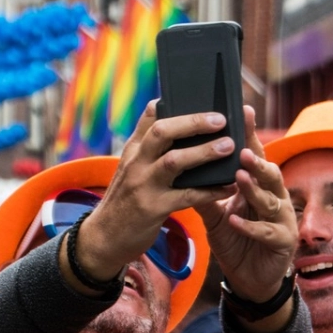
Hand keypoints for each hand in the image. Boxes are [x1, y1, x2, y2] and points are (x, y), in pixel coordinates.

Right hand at [68, 102, 236, 289]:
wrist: (103, 238)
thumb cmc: (124, 202)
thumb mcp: (129, 170)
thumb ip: (147, 150)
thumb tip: (171, 125)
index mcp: (133, 150)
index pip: (150, 117)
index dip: (172, 103)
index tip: (197, 94)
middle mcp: (136, 163)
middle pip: (163, 132)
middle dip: (194, 123)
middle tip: (221, 119)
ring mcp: (143, 185)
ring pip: (175, 161)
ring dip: (204, 152)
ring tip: (229, 147)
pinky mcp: (153, 208)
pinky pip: (187, 196)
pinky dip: (210, 190)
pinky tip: (228, 187)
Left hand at [196, 106, 295, 304]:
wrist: (248, 279)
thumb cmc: (234, 240)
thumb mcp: (214, 215)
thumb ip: (203, 192)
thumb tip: (180, 165)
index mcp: (258, 186)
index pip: (254, 155)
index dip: (250, 135)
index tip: (242, 112)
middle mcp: (275, 197)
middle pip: (268, 173)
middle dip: (256, 161)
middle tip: (241, 148)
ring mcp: (282, 219)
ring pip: (271, 200)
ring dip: (254, 189)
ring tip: (239, 177)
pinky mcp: (282, 242)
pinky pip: (266, 232)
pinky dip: (250, 226)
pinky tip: (235, 220)